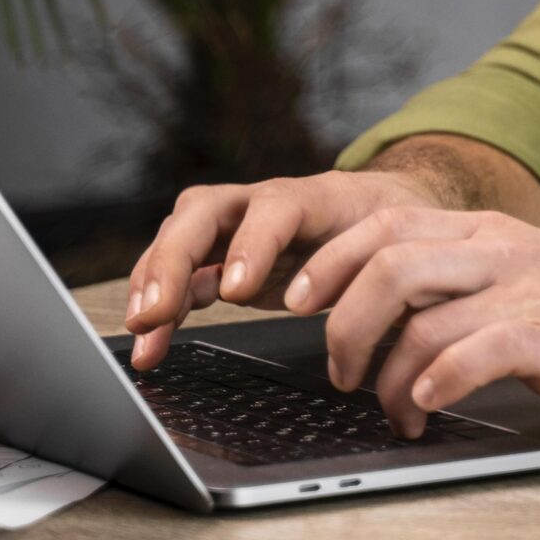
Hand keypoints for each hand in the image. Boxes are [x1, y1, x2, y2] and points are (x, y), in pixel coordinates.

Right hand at [122, 170, 443, 369]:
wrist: (380, 212)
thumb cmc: (388, 229)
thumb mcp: (397, 244)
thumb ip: (383, 268)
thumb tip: (384, 310)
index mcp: (314, 196)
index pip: (275, 207)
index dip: (252, 245)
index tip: (236, 290)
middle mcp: (262, 203)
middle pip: (203, 211)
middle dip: (174, 259)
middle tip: (157, 310)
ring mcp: (235, 226)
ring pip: (180, 238)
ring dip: (154, 283)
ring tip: (143, 330)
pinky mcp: (220, 256)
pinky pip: (180, 274)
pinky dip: (161, 306)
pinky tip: (150, 343)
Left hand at [289, 207, 539, 436]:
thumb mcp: (527, 276)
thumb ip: (463, 283)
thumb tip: (385, 320)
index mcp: (488, 231)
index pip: (381, 223)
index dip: (326, 260)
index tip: (295, 300)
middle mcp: (499, 250)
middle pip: (384, 261)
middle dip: (340, 321)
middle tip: (341, 372)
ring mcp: (525, 290)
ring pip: (418, 315)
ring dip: (387, 373)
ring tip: (395, 409)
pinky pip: (470, 354)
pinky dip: (435, 384)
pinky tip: (433, 407)